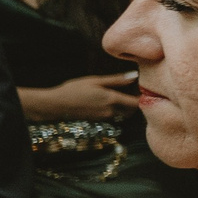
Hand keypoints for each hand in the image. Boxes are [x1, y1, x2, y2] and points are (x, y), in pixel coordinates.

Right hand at [20, 73, 136, 121]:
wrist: (55, 106)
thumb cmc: (73, 90)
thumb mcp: (95, 81)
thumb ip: (116, 80)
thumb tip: (134, 76)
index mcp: (111, 100)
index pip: (136, 103)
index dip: (141, 98)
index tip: (142, 90)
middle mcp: (110, 111)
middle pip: (131, 111)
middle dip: (134, 103)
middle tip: (132, 92)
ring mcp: (104, 118)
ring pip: (122, 114)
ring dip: (125, 107)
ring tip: (120, 95)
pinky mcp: (98, 121)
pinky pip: (113, 116)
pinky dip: (115, 110)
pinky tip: (107, 102)